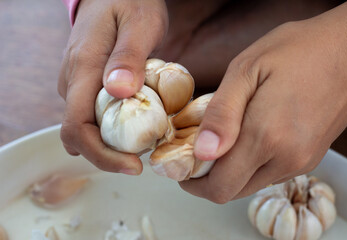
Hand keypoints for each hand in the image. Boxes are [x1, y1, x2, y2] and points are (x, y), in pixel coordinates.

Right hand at [58, 0, 167, 173]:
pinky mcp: (86, 85)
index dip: (102, 155)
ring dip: (114, 142)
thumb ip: (129, 56)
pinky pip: (95, 114)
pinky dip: (116, 127)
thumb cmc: (129, 1)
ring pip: (88, 127)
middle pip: (81, 135)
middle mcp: (72, 81)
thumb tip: (118, 92)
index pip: (77, 127)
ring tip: (149, 137)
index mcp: (83, 68)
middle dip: (111, 154)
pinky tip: (140, 121)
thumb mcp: (140, 23)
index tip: (134, 166)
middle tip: (147, 156)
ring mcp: (76, 84)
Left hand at [180, 0, 346, 202]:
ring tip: (221, 138)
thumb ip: (221, 114)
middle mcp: (286, 158)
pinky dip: (249, 164)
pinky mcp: (310, 157)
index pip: (219, 186)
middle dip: (207, 178)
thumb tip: (202, 153)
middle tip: (197, 149)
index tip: (182, 163)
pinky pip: (269, 174)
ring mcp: (301, 161)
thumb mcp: (246, 69)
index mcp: (266, 136)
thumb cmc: (298, 50)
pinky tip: (246, 137)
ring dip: (229, 170)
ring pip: (250, 185)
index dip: (193, 181)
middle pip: (232, 191)